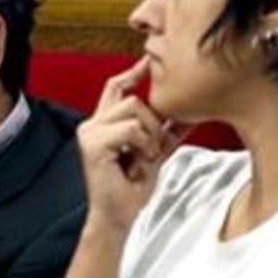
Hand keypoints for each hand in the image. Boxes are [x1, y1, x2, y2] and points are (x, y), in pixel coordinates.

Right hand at [77, 58, 181, 232]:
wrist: (118, 215)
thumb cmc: (131, 189)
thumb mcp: (155, 153)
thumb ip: (166, 132)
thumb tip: (188, 113)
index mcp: (102, 124)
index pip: (116, 87)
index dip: (133, 73)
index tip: (149, 62)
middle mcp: (91, 125)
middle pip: (133, 98)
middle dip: (152, 123)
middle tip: (152, 150)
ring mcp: (89, 133)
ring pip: (134, 108)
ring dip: (148, 135)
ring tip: (144, 157)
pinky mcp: (93, 143)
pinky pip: (130, 128)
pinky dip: (142, 144)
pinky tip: (136, 162)